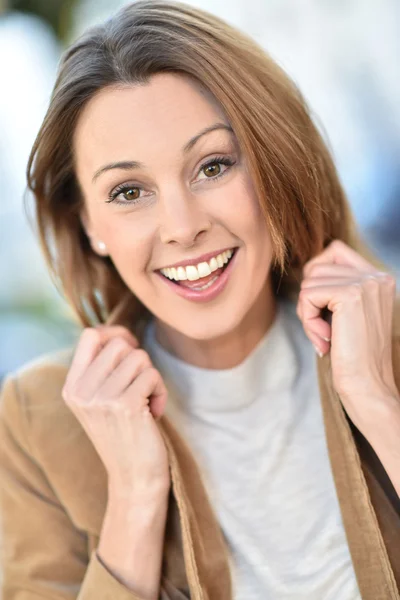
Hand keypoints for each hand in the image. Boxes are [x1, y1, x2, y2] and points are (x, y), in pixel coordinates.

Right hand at [62, 325, 169, 498]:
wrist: (134, 478)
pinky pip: (152, 375)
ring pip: (139, 357)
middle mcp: (81, 391)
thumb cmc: (125, 434)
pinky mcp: (125, 406)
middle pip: (119, 343)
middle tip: (140, 386)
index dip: (116, 334)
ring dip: (151, 377)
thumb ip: (102, 369)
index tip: (130, 353)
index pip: (90, 335)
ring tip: (146, 401)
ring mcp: (101, 399)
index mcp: (72, 387)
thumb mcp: (100, 401)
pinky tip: (154, 412)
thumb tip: (121, 335)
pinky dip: (160, 391)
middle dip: (138, 360)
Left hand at [296, 239, 398, 433]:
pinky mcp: (351, 295)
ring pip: (309, 281)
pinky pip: (307, 295)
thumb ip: (336, 287)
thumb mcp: (347, 314)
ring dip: (307, 312)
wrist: (367, 387)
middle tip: (322, 330)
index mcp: (380, 278)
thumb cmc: (352, 356)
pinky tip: (324, 340)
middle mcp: (377, 275)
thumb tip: (308, 267)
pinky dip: (307, 319)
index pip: (334, 251)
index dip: (316, 277)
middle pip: (316, 267)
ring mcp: (366, 283)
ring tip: (325, 336)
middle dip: (309, 300)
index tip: (323, 310)